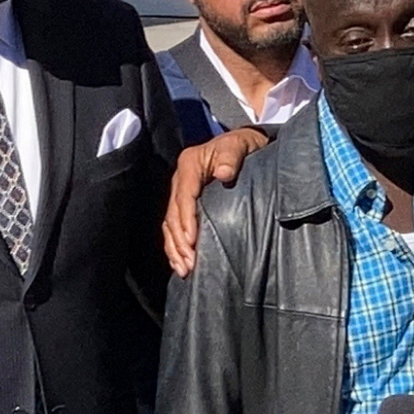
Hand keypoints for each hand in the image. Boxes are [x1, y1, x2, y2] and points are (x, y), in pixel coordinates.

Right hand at [161, 128, 269, 276]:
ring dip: (176, 249)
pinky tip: (180, 264)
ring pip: (170, 225)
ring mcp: (180, 192)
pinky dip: (175, 247)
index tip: (192, 240)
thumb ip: (231, 157)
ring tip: (185, 269)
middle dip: (180, 241)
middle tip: (191, 263)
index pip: (184, 195)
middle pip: (174, 214)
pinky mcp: (184, 205)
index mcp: (190, 164)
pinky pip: (173, 228)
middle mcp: (180, 179)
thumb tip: (224, 173)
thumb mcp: (240, 145)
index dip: (186, 219)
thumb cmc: (243, 145)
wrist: (243, 144)